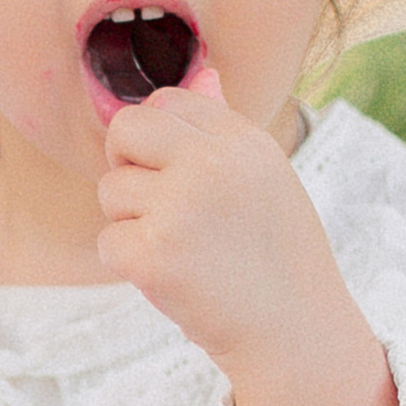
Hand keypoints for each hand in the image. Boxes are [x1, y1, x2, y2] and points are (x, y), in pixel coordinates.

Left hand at [96, 92, 396, 405]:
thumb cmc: (277, 257)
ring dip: (132, 223)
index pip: (168, 100)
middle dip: (126, 165)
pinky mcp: (154, 255)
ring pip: (110, 191)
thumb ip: (225, 127)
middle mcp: (213, 163)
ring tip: (182, 250)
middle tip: (156, 206)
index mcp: (242, 139)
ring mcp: (181, 207)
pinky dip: (131, 265)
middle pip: (124, 129)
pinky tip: (173, 278)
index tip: (176, 175)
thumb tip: (202, 72)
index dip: (157, 139)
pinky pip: (108, 242)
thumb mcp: (266, 179)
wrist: (296, 333)